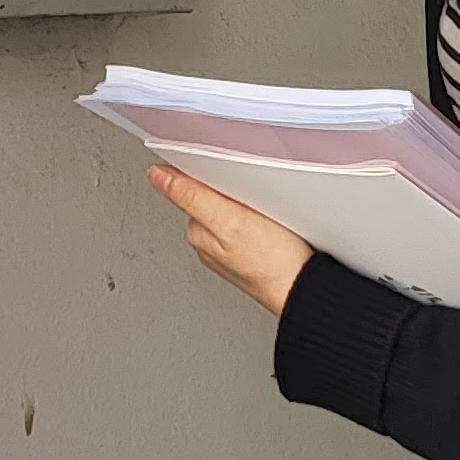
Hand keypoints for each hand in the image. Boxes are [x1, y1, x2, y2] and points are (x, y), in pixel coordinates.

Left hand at [151, 163, 313, 317]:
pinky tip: (269, 223)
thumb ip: (191, 196)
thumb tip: (156, 176)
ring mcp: (228, 247)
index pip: (191, 187)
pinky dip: (257, 215)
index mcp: (197, 232)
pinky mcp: (248, 250)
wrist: (303, 290)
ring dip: (245, 202)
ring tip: (263, 210)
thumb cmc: (272, 262)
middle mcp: (208, 241)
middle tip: (252, 195)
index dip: (209, 172)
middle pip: (211, 196)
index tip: (226, 169)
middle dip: (229, 188)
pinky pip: (247, 221)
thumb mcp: (229, 220)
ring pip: (230, 208)